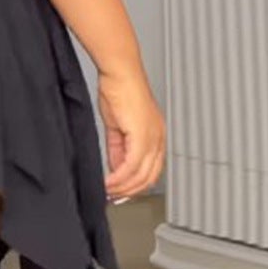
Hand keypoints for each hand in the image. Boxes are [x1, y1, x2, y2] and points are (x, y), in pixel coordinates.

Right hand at [98, 68, 164, 203]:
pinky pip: (131, 165)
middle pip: (148, 177)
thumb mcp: (117, 126)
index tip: (121, 191)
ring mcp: (152, 137)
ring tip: (108, 190)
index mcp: (155, 135)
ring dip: (123, 187)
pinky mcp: (142, 136)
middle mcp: (158, 138)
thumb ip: (118, 149)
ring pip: (141, 175)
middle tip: (113, 196)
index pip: (151, 169)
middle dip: (130, 190)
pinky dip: (119, 177)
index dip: (136, 184)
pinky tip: (109, 181)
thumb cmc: (119, 90)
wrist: (120, 73)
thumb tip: (116, 167)